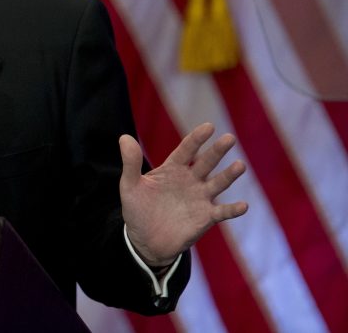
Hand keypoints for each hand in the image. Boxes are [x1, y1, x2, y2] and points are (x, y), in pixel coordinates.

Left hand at [120, 122, 247, 266]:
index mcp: (172, 169)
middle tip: (229, 138)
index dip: (197, 138)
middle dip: (217, 151)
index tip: (209, 126)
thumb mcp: (129, 186)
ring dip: (229, 176)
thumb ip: (130, 163)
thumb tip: (124, 138)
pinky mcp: (205, 218)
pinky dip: (232, 210)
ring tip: (240, 165)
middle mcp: (189, 180)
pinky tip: (243, 206)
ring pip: (218, 183)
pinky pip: (222, 212)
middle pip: (206, 162)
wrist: (144, 240)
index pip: (186, 149)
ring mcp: (199, 198)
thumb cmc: (137, 209)